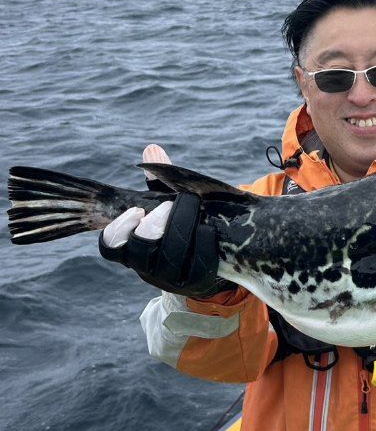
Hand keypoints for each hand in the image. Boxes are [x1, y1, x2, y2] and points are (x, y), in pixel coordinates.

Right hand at [99, 146, 227, 297]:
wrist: (211, 262)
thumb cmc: (183, 228)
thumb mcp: (169, 204)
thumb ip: (159, 182)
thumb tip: (152, 150)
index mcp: (133, 248)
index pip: (109, 246)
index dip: (117, 230)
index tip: (136, 210)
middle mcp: (147, 267)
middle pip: (140, 250)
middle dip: (154, 224)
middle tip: (168, 205)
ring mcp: (171, 277)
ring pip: (170, 257)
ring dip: (182, 227)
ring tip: (193, 207)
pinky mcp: (198, 281)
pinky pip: (200, 263)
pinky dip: (204, 241)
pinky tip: (208, 228)